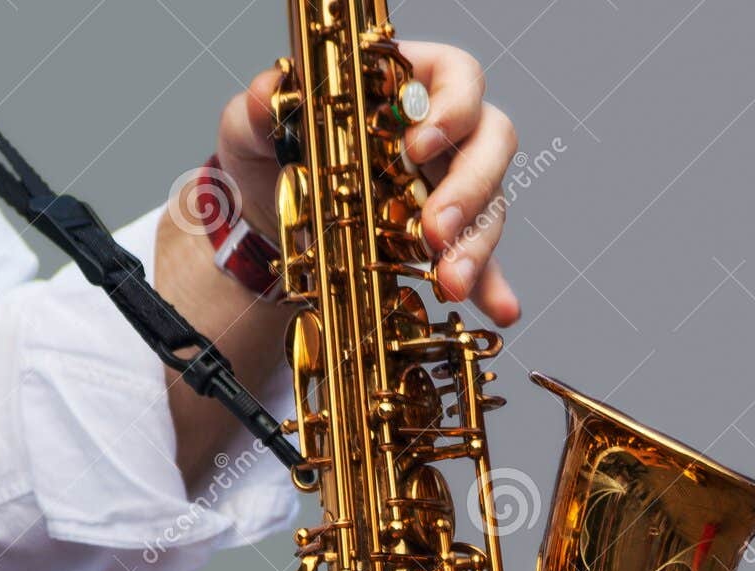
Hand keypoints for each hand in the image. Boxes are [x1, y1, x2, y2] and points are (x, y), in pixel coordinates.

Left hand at [217, 42, 521, 325]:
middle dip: (470, 188)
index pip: (458, 76)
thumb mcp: (254, 127)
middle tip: (437, 230)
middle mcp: (443, 131)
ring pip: (489, 204)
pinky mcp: (447, 238)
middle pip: (490, 141)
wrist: (270, 217)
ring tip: (453, 284)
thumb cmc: (273, 154)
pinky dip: (491, 285)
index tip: (419, 146)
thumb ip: (258, 108)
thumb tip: (265, 93)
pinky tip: (500, 309)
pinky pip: (481, 259)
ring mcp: (451, 185)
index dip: (452, 106)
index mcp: (408, 84)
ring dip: (476, 246)